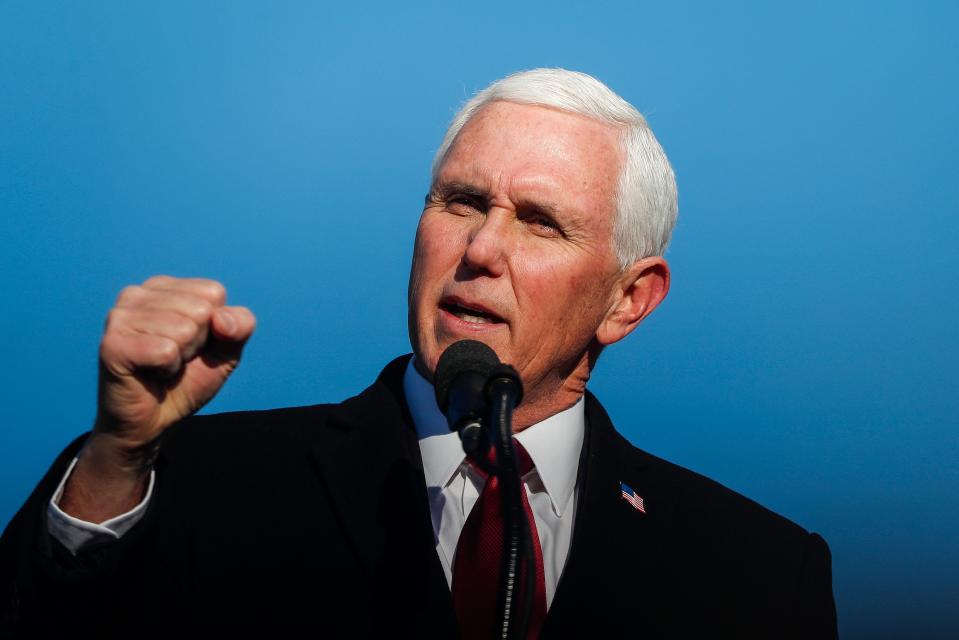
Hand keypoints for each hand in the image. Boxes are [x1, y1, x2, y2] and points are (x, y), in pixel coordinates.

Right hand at [60, 276, 255, 520]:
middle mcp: (137, 293)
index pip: (214, 292)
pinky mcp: (112, 344)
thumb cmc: (186, 380)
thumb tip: (221, 319)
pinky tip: (149, 373)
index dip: (214, 327)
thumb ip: (240, 325)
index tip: (191, 345)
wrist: (152, 423)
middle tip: (174, 359)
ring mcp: (120, 316)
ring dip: (181, 357)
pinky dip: (167, 369)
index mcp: (163, 287)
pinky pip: (166, 351)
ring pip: (185, 329)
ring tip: (160, 366)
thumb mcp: (226, 350)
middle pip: (201, 309)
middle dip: (197, 343)